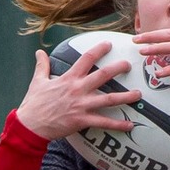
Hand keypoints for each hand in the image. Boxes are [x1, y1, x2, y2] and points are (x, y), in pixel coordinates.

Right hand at [14, 44, 138, 141]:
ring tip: (138, 94)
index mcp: (68, 78)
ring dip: (125, 97)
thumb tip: (39, 52)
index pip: (86, 59)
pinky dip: (118, 124)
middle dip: (118, 68)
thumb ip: (42, 65)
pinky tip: (129, 124)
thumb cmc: (34, 103)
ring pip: (108, 99)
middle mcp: (78, 89)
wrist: (30, 124)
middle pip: (102, 76)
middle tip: (129, 65)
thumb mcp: (37, 81)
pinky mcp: (82, 120)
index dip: (99, 49)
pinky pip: (104, 122)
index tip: (109, 44)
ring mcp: (81, 105)